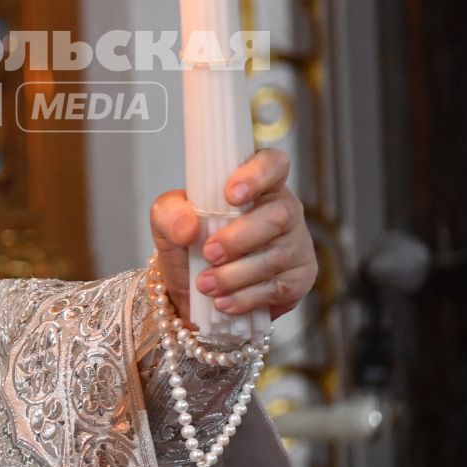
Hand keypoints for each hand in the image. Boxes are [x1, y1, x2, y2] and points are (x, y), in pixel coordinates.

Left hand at [149, 149, 316, 325]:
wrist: (194, 291)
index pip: (272, 164)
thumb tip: (188, 227)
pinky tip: (223, 302)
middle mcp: (284, 209)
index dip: (257, 176)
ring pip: (276, 256)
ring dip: (236, 274)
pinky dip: (246, 297)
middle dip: (239, 238)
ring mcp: (297, 244)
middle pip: (278, 216)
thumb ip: (170, 213)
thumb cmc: (188, 243)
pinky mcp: (299, 279)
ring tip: (205, 284)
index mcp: (258, 184)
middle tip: (208, 253)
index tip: (230, 195)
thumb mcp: (167, 221)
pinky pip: (279, 288)